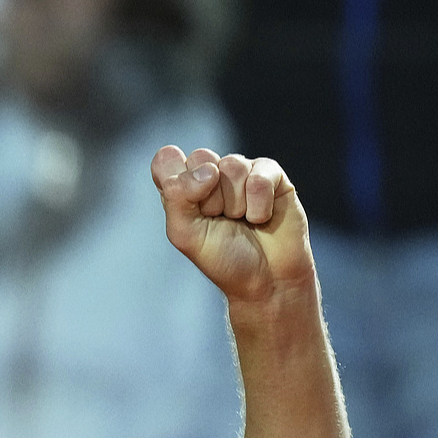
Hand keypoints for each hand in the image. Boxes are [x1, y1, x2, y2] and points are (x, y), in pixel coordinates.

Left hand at [151, 146, 315, 307]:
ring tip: (242, 220)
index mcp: (182, 187)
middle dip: (209, 197)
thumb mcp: (185, 234)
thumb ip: (178, 197)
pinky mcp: (271, 174)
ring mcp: (241, 172)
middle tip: (218, 219)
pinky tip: (261, 219)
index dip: (176, 180)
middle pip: (201, 157)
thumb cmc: (223, 258)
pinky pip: (259, 177)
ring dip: (236, 205)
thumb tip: (209, 170)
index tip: (189, 207)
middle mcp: (210, 174)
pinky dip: (259, 206)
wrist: (266, 280)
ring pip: (232, 166)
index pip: (166, 160)